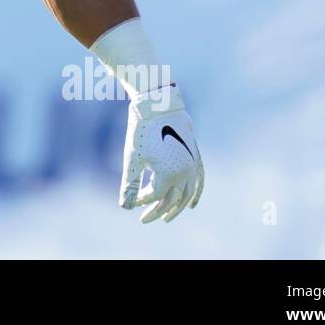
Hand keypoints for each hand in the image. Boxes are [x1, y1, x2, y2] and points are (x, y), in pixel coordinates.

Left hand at [118, 84, 203, 223]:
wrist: (159, 104)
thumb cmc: (142, 130)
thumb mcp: (133, 158)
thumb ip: (130, 184)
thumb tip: (125, 207)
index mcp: (169, 174)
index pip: (155, 196)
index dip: (142, 200)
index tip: (131, 201)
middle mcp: (185, 173)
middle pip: (172, 200)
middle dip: (158, 211)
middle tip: (144, 219)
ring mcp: (193, 165)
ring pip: (187, 194)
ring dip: (177, 207)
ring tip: (166, 217)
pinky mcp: (196, 157)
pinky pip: (199, 181)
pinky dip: (195, 194)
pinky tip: (191, 204)